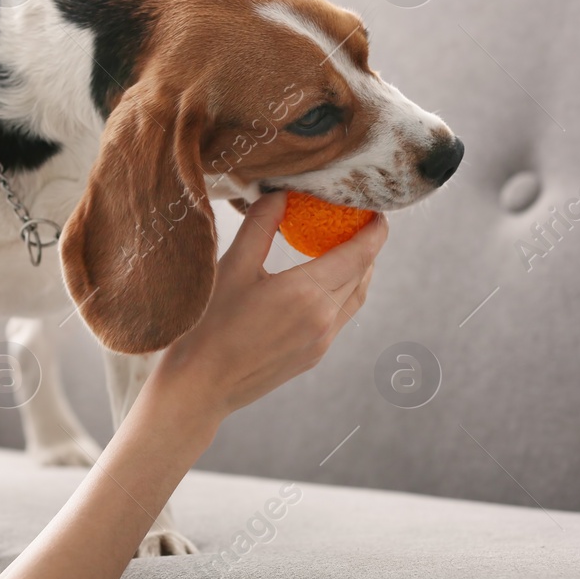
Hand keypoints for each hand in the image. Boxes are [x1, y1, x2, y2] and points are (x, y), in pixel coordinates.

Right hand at [145, 191, 387, 432]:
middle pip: (362, 275)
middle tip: (360, 222)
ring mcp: (321, 341)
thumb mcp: (233, 267)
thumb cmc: (210, 324)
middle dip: (368, 247)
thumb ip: (260, 226)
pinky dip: (343, 293)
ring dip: (359, 272)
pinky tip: (324, 284)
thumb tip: (281, 193)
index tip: (378, 212)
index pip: (359, 254)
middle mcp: (323, 318)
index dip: (374, 231)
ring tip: (349, 250)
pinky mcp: (313, 356)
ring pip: (355, 298)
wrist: (201, 385)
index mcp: (307, 292)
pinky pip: (341, 318)